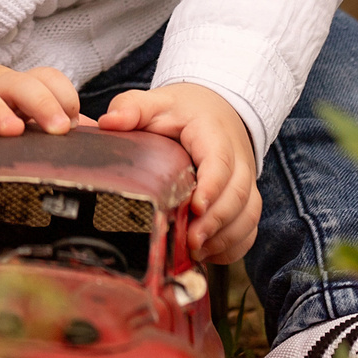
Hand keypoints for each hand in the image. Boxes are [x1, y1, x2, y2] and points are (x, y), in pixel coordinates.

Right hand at [0, 30, 81, 174]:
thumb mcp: (20, 110)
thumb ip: (54, 122)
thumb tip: (99, 138)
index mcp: (18, 88)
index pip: (46, 78)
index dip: (63, 94)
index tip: (75, 121)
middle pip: (18, 84)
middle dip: (41, 102)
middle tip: (59, 128)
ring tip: (12, 130)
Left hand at [98, 84, 258, 263]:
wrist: (215, 109)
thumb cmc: (183, 111)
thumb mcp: (157, 102)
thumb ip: (133, 107)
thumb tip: (108, 123)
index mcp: (214, 134)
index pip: (220, 161)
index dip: (212, 186)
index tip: (196, 207)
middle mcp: (237, 160)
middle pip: (238, 193)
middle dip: (217, 221)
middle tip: (191, 241)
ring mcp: (245, 181)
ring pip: (249, 213)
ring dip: (226, 237)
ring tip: (196, 251)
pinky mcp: (245, 199)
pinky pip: (250, 227)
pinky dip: (234, 245)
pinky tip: (208, 254)